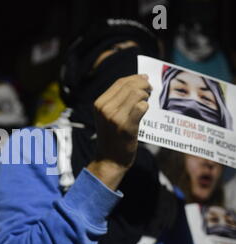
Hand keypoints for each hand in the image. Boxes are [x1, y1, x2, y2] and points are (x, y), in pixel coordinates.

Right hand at [88, 75, 150, 189]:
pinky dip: (146, 107)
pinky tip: (145, 111)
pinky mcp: (127, 126)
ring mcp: (115, 118)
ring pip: (137, 94)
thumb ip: (117, 100)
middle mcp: (105, 109)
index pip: (120, 82)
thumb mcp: (107, 115)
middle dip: (144, 85)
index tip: (144, 80)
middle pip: (130, 86)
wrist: (109, 159)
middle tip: (150, 90)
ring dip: (146, 96)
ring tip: (147, 101)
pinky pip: (142, 107)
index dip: (135, 78)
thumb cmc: (112, 136)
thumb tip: (139, 80)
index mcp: (99, 104)